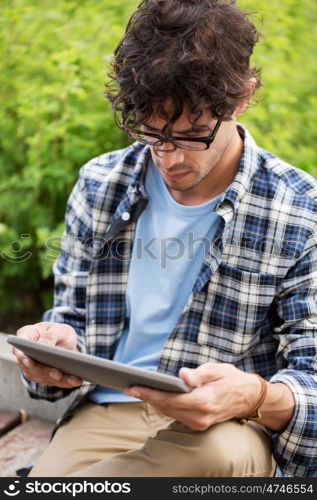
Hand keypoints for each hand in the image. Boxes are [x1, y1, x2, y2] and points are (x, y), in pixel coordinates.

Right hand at [12, 321, 81, 387]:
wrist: (65, 341)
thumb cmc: (59, 332)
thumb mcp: (59, 329)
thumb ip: (49, 335)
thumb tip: (41, 345)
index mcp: (26, 336)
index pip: (19, 346)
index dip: (21, 355)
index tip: (27, 360)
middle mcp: (25, 354)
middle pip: (31, 366)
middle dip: (45, 371)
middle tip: (57, 374)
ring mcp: (32, 368)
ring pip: (42, 376)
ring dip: (59, 379)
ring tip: (74, 379)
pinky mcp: (43, 377)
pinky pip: (53, 381)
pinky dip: (66, 382)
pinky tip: (76, 381)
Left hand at [124, 362, 260, 429]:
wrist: (249, 397)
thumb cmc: (232, 379)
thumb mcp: (217, 370)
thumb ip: (199, 374)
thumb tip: (182, 375)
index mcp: (203, 401)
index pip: (169, 399)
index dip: (149, 393)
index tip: (133, 386)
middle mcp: (200, 416)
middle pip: (165, 407)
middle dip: (146, 397)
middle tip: (128, 386)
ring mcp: (199, 423)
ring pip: (169, 413)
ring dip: (152, 402)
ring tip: (137, 389)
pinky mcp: (199, 424)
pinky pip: (176, 415)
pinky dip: (163, 406)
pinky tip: (154, 396)